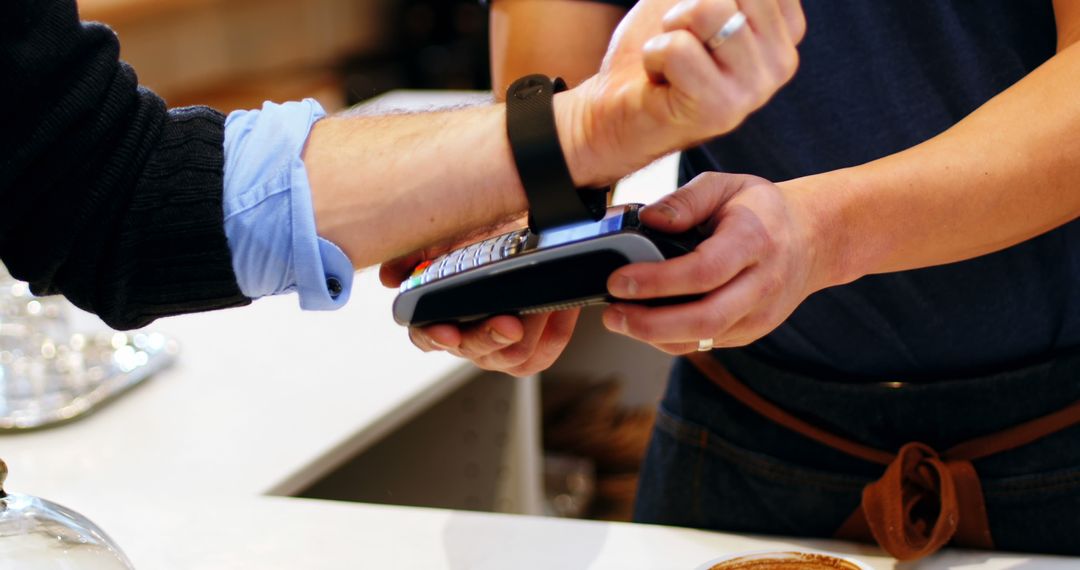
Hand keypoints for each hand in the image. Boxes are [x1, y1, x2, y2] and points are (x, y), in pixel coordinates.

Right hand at [379, 224, 580, 377]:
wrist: (526, 225)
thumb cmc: (482, 232)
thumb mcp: (445, 233)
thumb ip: (415, 253)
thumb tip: (391, 276)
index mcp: (438, 316)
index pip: (426, 335)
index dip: (434, 336)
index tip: (447, 331)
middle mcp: (467, 336)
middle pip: (473, 350)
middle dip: (489, 337)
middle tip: (508, 321)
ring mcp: (500, 346)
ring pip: (511, 357)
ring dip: (528, 332)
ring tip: (541, 305)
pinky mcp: (534, 349)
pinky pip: (543, 354)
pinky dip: (554, 331)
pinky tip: (560, 307)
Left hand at [558, 0, 805, 185]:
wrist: (615, 110)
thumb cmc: (658, 49)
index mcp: (784, 31)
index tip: (699, 24)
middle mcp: (782, 62)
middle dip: (687, 7)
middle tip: (680, 41)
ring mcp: (756, 90)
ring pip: (708, 11)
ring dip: (671, 28)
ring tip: (670, 58)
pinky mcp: (720, 109)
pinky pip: (678, 47)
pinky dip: (654, 55)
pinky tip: (660, 80)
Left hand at [600, 172, 827, 353]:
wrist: (812, 239)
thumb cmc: (761, 209)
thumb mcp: (725, 185)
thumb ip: (685, 199)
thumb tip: (648, 220)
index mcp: (755, 241)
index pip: (704, 271)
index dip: (657, 281)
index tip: (619, 280)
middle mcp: (762, 284)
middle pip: (705, 318)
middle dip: (650, 323)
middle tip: (612, 313)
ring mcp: (759, 314)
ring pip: (703, 338)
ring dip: (654, 336)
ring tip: (618, 319)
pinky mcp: (750, 332)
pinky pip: (705, 343)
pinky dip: (670, 338)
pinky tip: (644, 323)